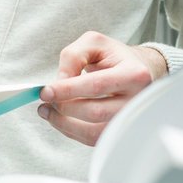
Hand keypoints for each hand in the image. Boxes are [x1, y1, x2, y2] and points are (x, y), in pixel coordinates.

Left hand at [37, 31, 166, 145]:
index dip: (67, 90)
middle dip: (64, 107)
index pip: (96, 85)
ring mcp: (130, 121)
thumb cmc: (114, 57)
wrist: (136, 72)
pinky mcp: (120, 134)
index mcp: (134, 74)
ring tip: (47, 111)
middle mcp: (137, 101)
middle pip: (95, 112)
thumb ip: (73, 56)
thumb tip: (59, 82)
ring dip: (64, 123)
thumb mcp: (94, 43)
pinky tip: (59, 119)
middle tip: (45, 100)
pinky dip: (71, 131)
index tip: (46, 91)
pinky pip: (92, 140)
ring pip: (93, 132)